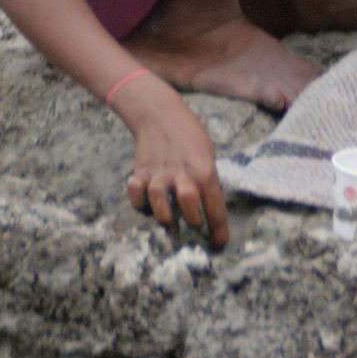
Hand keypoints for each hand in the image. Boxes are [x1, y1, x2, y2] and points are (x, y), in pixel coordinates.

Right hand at [120, 83, 229, 246]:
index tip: (220, 243)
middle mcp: (182, 174)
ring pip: (160, 204)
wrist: (160, 114)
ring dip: (166, 219)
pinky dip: (139, 204)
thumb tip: (210, 206)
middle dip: (194, 223)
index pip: (214, 206)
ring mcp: (159, 174)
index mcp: (204, 170)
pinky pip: (136, 195)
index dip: (219, 229)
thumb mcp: (208, 153)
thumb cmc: (190, 135)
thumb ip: (208, 179)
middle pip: (189, 207)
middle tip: (195, 228)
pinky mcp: (140, 172)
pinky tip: (146, 205)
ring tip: (170, 223)